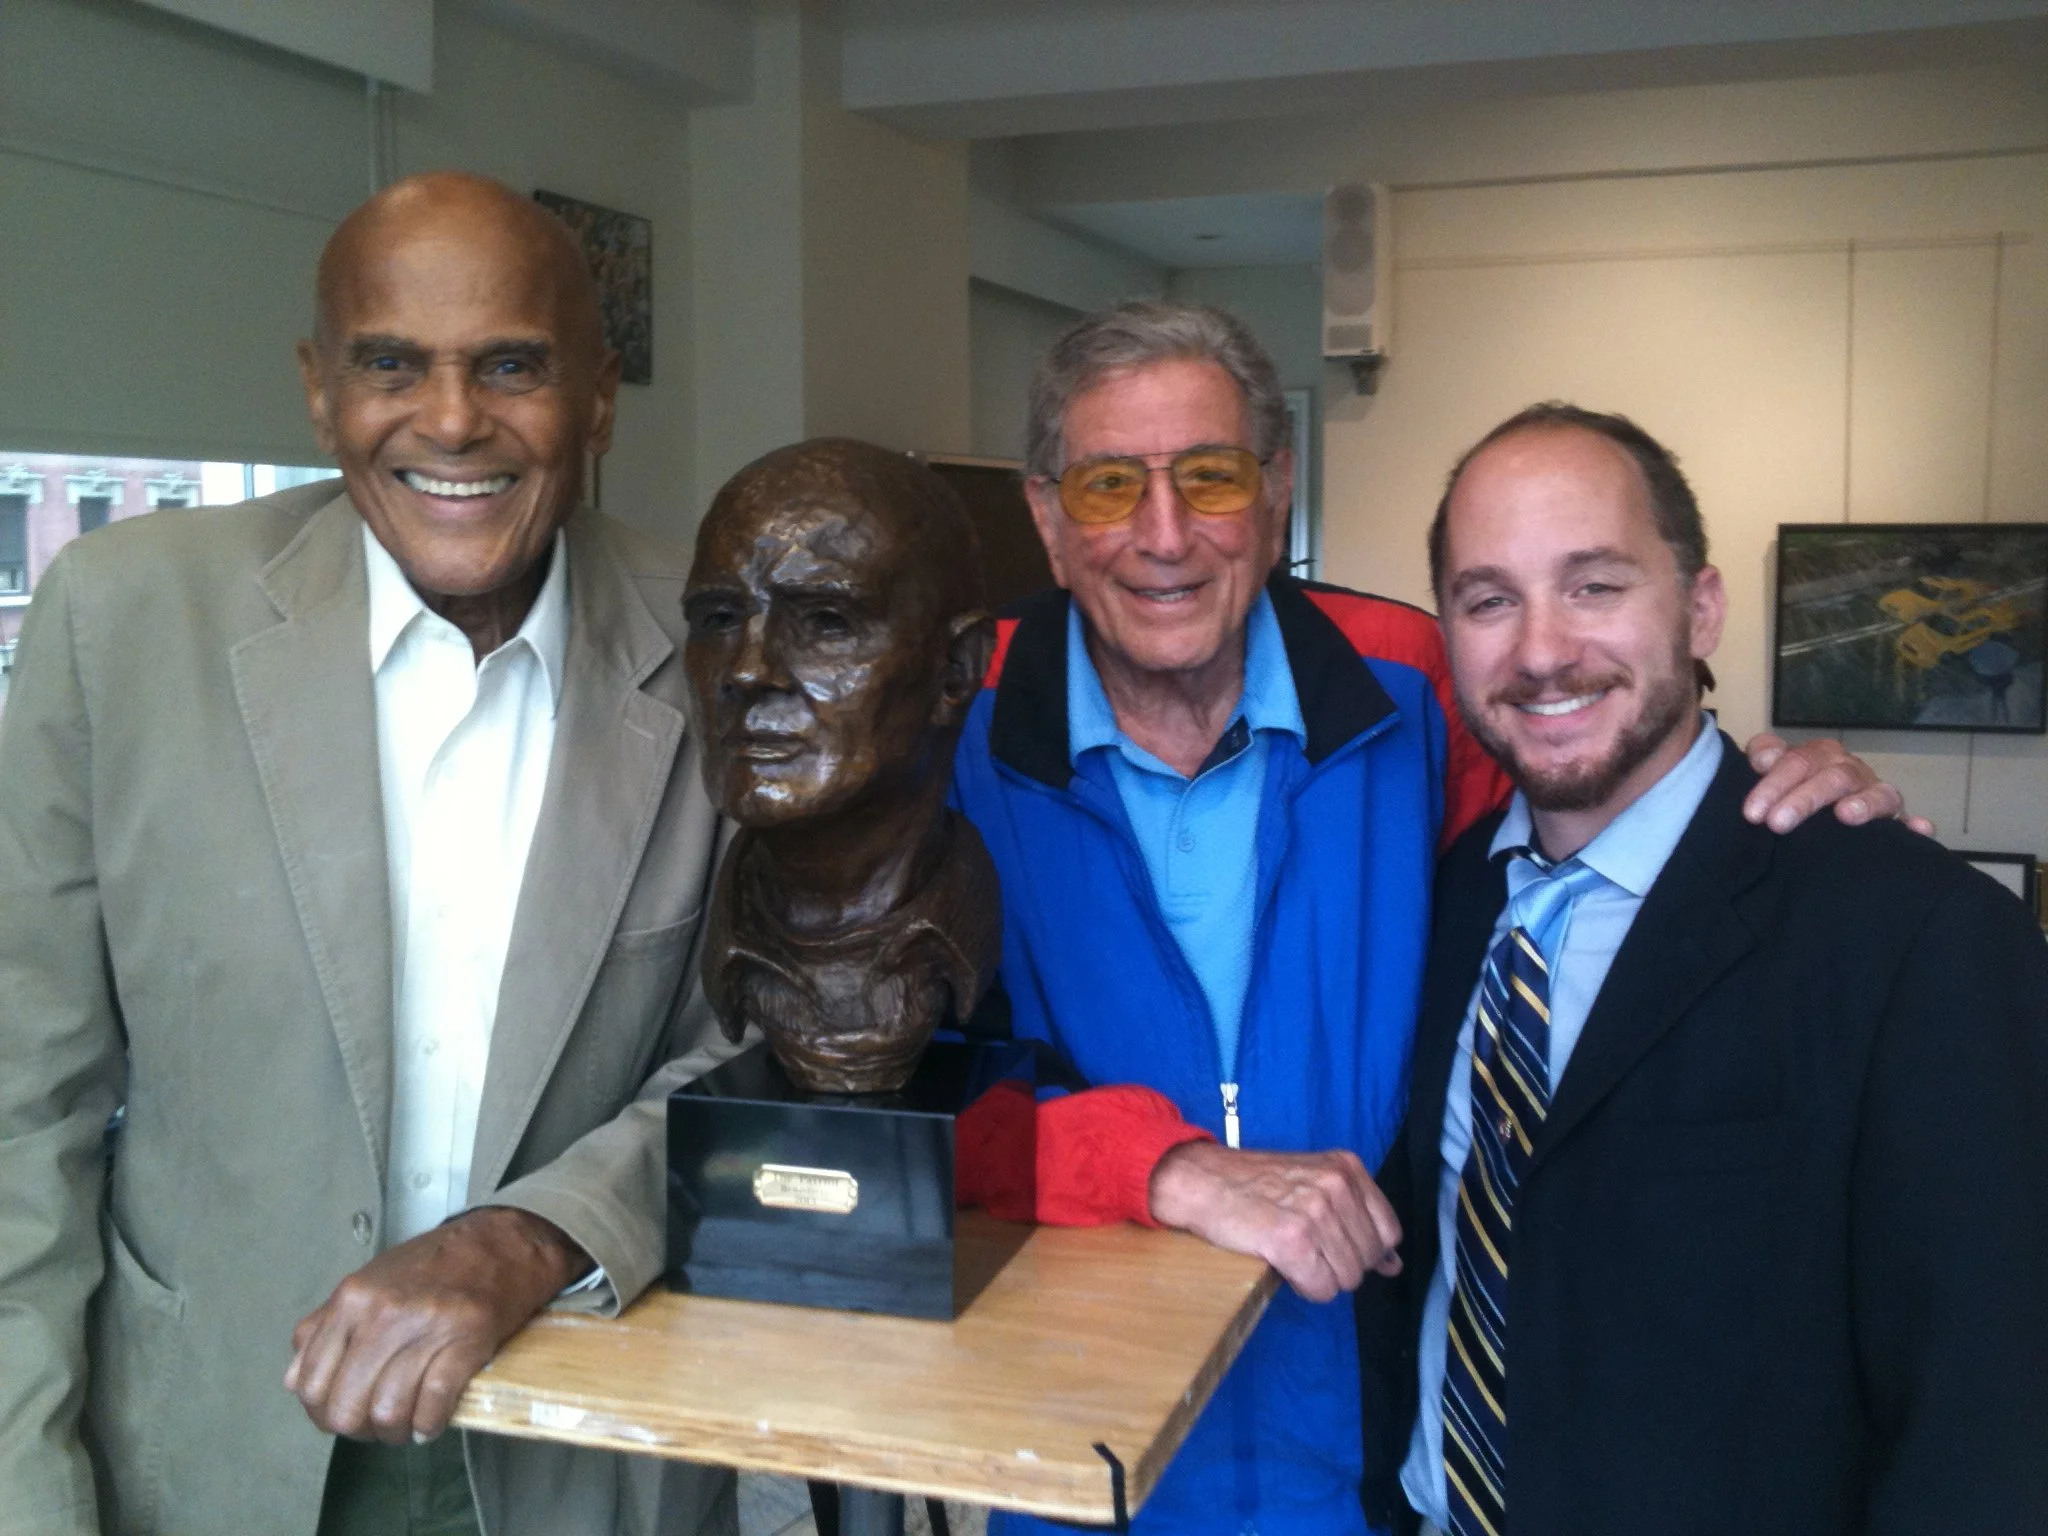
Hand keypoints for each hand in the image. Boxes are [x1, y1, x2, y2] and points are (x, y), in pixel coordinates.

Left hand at [285, 1206, 589, 1443]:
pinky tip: (431, 1423)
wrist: (499, 1243)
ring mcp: (427, 1327)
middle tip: (377, 1426)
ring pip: (389, 1412)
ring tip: (406, 1426)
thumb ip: (325, 1328)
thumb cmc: (431, 1266)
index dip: (323, 1414)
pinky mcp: (468, 1340)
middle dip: (359, 1430)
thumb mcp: (366, 1283)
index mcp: (351, 1300)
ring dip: (396, 1432)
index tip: (345, 1415)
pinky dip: (429, 1425)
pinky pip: (434, 1404)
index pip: (310, 1384)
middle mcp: (382, 1313)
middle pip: (346, 1408)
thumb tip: (296, 1380)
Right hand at [1147, 1141, 1400, 1302]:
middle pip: (1367, 1259)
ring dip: (1320, 1277)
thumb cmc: (1254, 1184)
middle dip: (1339, 1265)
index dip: (1364, 1249)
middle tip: (1305, 1249)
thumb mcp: (1314, 1183)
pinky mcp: (1291, 1240)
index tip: (1335, 1245)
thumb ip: (1357, 1217)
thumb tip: (1394, 1265)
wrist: (1201, 1181)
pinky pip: (1321, 1288)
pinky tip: (1285, 1266)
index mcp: (1347, 1168)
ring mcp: (1315, 1212)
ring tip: (1292, 1255)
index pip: (1388, 1231)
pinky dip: (1305, 1287)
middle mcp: (1336, 1185)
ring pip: (1347, 1278)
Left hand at [1741, 733, 1934, 836]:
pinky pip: (1910, 821)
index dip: (1773, 783)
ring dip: (1864, 803)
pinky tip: (1917, 830)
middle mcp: (1850, 770)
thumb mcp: (1772, 772)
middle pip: (1833, 777)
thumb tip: (1764, 758)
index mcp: (1819, 756)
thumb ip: (1764, 756)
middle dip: (1803, 799)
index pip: (1798, 760)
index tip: (1752, 812)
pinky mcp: (1897, 820)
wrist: (1816, 812)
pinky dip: (1915, 824)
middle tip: (1776, 824)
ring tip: (1845, 816)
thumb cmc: (1790, 790)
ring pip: (1878, 793)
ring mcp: (1876, 793)